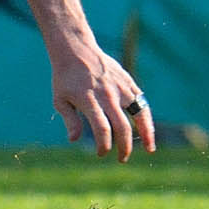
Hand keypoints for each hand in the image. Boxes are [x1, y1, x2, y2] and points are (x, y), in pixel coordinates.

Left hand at [51, 46, 154, 160]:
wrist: (76, 50)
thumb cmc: (65, 78)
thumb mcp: (59, 99)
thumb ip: (70, 120)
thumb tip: (74, 140)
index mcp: (89, 100)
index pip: (102, 128)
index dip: (104, 145)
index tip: (102, 153)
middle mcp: (107, 95)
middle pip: (122, 126)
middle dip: (124, 147)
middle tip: (122, 159)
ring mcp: (120, 88)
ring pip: (140, 114)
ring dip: (146, 133)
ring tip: (149, 148)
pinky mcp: (128, 82)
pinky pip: (141, 102)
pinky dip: (146, 117)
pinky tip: (147, 129)